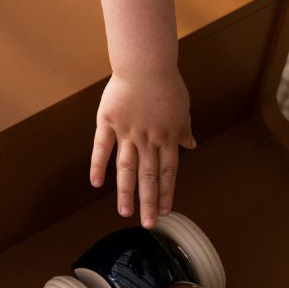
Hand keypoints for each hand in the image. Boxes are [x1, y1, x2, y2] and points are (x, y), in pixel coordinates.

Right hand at [90, 68, 196, 227]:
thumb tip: (192, 144)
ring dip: (126, 192)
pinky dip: (98, 165)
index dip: (167, 192)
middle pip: (148, 176)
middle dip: (149, 202)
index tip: (165, 211)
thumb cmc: (166, 83)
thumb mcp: (182, 107)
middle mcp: (148, 139)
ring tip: (125, 213)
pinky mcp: (108, 122)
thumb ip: (183, 128)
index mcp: (167, 136)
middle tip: (148, 224)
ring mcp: (127, 132)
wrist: (145, 63)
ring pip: (126, 168)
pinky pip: (102, 147)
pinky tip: (97, 183)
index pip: (168, 171)